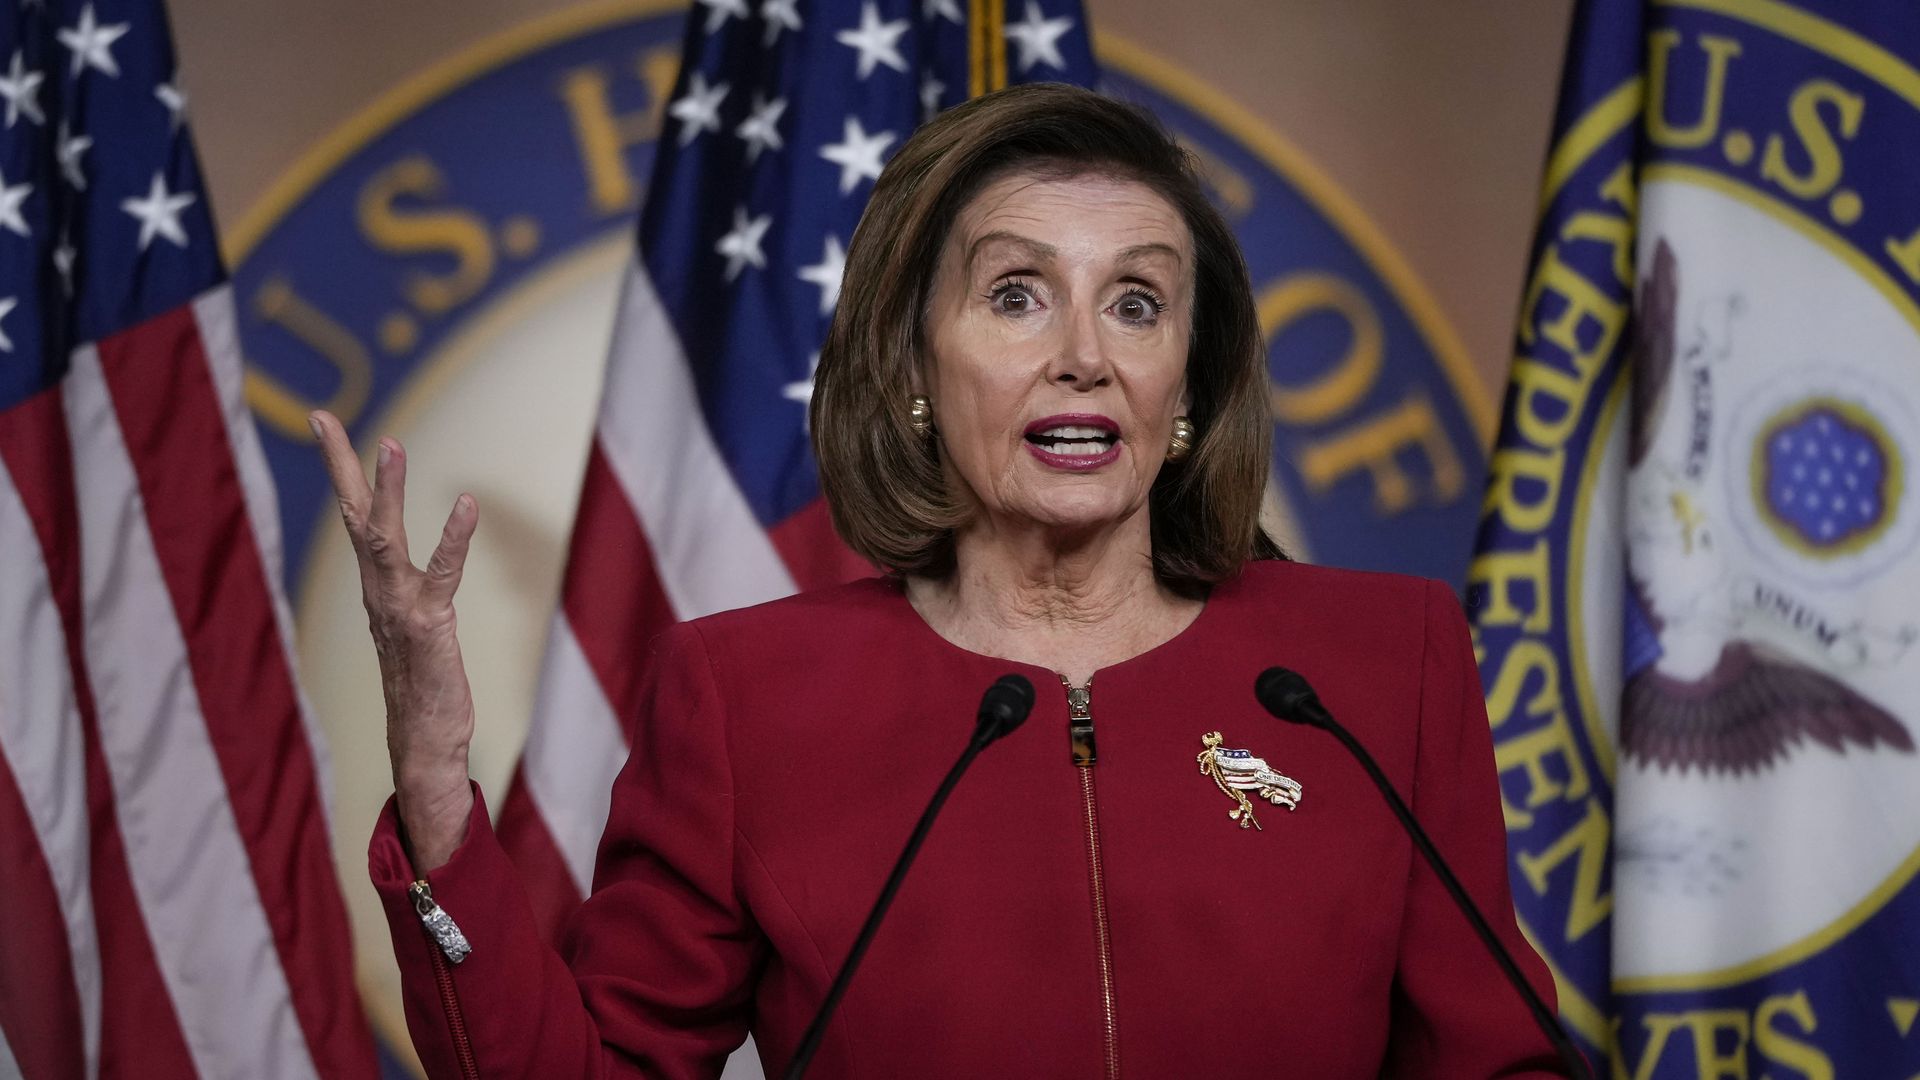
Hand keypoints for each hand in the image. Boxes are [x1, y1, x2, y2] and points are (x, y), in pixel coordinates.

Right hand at [309, 410, 478, 871]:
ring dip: (386, 491)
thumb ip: (406, 594)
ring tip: (389, 443)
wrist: (423, 744)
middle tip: (321, 416)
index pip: (353, 516)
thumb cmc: (423, 686)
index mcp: (375, 585)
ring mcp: (398, 607)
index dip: (341, 468)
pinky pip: (440, 575)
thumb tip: (402, 571)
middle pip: (353, 515)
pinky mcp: (429, 626)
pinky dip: (452, 538)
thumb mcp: (412, 627)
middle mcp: (378, 590)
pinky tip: (465, 503)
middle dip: (340, 464)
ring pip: (383, 538)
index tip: (324, 420)